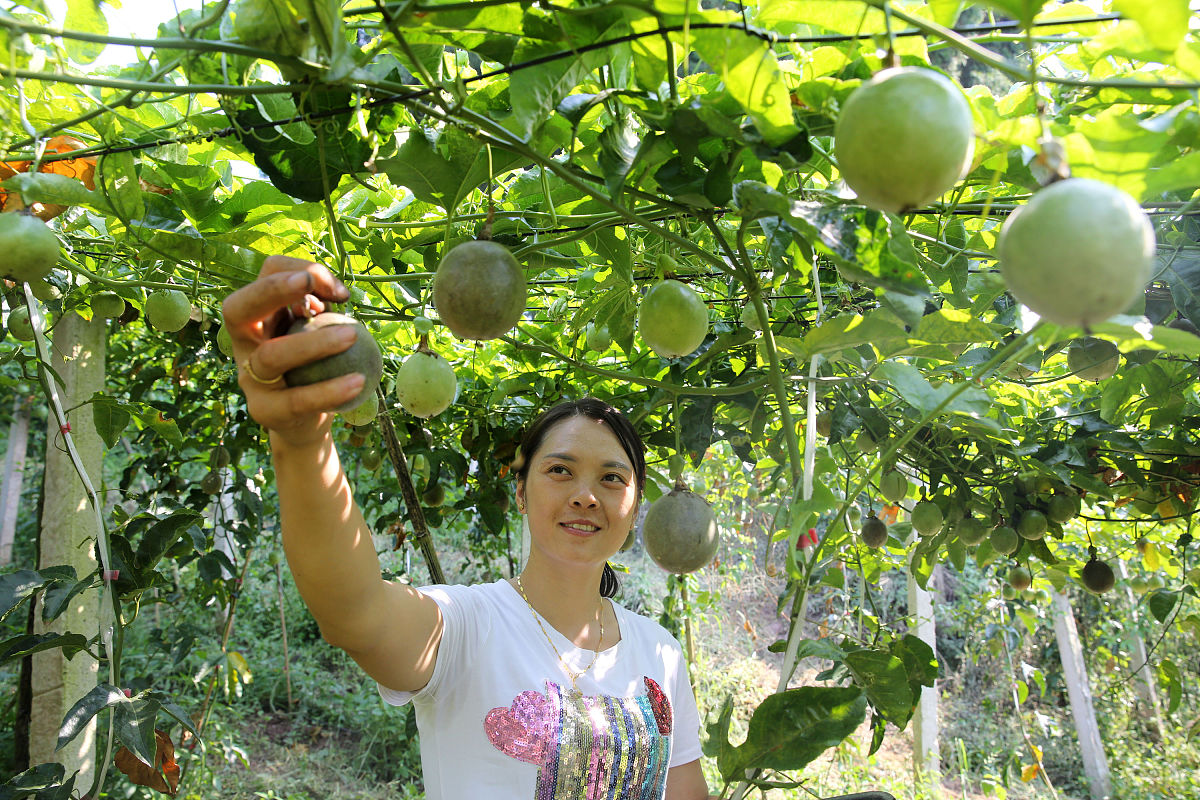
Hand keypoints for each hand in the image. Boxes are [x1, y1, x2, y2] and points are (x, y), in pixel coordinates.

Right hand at [222, 255, 360, 448]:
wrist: (303, 420)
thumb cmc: (313, 367)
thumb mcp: (316, 333)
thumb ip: (321, 312)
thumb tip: (335, 296)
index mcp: (257, 315)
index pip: (265, 273)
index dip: (298, 270)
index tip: (340, 291)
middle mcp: (244, 343)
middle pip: (238, 307)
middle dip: (273, 289)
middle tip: (309, 285)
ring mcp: (249, 378)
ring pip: (271, 355)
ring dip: (314, 342)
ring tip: (352, 336)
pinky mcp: (265, 411)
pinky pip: (297, 399)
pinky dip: (330, 390)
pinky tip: (359, 382)